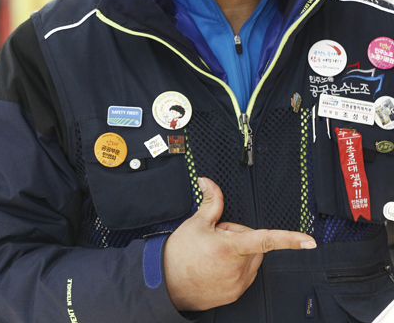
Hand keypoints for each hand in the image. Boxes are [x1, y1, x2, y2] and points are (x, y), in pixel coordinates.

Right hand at [164, 177, 316, 310]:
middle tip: (217, 238)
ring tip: (214, 253)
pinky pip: (245, 275)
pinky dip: (236, 267)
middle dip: (240, 237)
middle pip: (254, 244)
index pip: (266, 239)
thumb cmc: (180, 254)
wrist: (167, 284)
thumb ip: (211, 201)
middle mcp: (238, 268)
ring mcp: (237, 284)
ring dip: (239, 253)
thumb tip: (209, 181)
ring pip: (251, 260)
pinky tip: (216, 266)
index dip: (290, 239)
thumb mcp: (197, 223)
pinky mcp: (235, 294)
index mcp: (231, 247)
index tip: (308, 241)